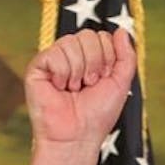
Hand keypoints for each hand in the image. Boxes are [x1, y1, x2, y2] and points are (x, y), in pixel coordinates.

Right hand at [24, 28, 136, 164]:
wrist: (77, 135)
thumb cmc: (98, 113)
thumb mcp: (121, 83)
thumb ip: (126, 56)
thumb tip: (122, 29)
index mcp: (90, 57)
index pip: (102, 36)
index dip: (108, 58)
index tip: (104, 80)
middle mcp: (71, 55)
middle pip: (88, 35)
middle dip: (96, 63)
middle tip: (89, 85)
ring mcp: (54, 59)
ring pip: (71, 42)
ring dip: (79, 70)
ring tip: (74, 89)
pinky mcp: (38, 66)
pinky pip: (55, 53)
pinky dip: (63, 73)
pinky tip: (59, 88)